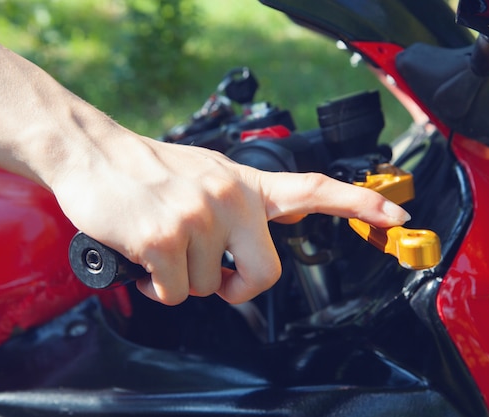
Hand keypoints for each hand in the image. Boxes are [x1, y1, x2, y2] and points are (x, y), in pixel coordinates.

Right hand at [51, 135, 410, 304]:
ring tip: (163, 245)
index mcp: (245, 183)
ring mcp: (198, 218)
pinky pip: (175, 293)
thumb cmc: (150, 170)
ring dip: (185, 278)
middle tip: (218, 277)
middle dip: (240, 288)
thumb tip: (266, 237)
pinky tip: (145, 259)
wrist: (93, 153)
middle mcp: (229, 198)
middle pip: (265, 275)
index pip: (313, 189)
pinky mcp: (164, 239)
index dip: (357, 204)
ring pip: (209, 288)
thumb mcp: (207, 173)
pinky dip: (157, 288)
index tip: (395, 215)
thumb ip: (240, 204)